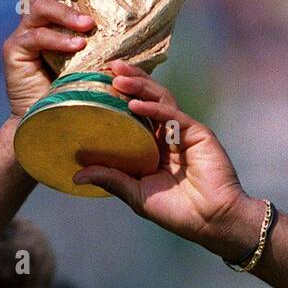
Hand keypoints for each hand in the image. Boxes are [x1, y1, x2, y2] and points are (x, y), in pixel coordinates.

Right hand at [3, 0, 95, 117]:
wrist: (55, 125)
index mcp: (46, 21)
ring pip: (37, 9)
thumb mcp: (95, 60)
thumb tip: (140, 22)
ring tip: (88, 25)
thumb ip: (106, 39)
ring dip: (64, 12)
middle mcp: (30, 23)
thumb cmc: (80, 91)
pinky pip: (36, 37)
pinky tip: (76, 45)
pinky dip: (57, 39)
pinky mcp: (15, 54)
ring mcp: (21, 37)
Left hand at [72, 62, 264, 259]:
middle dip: (130, 80)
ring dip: (139, 86)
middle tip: (108, 66)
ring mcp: (183, 132)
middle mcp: (167, 134)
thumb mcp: (136, 194)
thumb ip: (111, 179)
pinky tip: (134, 105)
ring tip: (117, 78)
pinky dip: (153, 109)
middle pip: (148, 98)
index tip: (97, 83)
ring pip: (161, 99)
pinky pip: (172, 116)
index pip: (134, 112)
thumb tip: (76, 175)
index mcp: (153, 146)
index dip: (118, 96)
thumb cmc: (177, 212)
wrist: (211, 221)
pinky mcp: (197, 134)